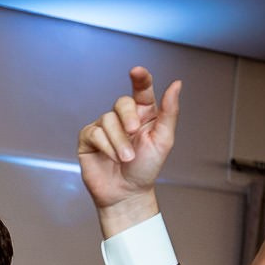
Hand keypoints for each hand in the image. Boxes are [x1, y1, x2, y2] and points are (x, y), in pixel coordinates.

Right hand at [76, 66, 180, 232]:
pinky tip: (112, 158)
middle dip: (128, 116)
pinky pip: (94, 133)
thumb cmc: (146, 168)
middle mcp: (123, 117)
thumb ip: (169, 111)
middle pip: (122, 102)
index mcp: (144, 113)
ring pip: (107, 119)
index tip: (136, 71)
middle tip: (135, 131)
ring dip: (119, 141)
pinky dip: (105, 146)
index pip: (142, 89)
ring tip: (125, 158)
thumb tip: (176, 83)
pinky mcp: (88, 139)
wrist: (126, 193)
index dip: (140, 78)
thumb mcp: (164, 139)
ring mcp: (104, 127)